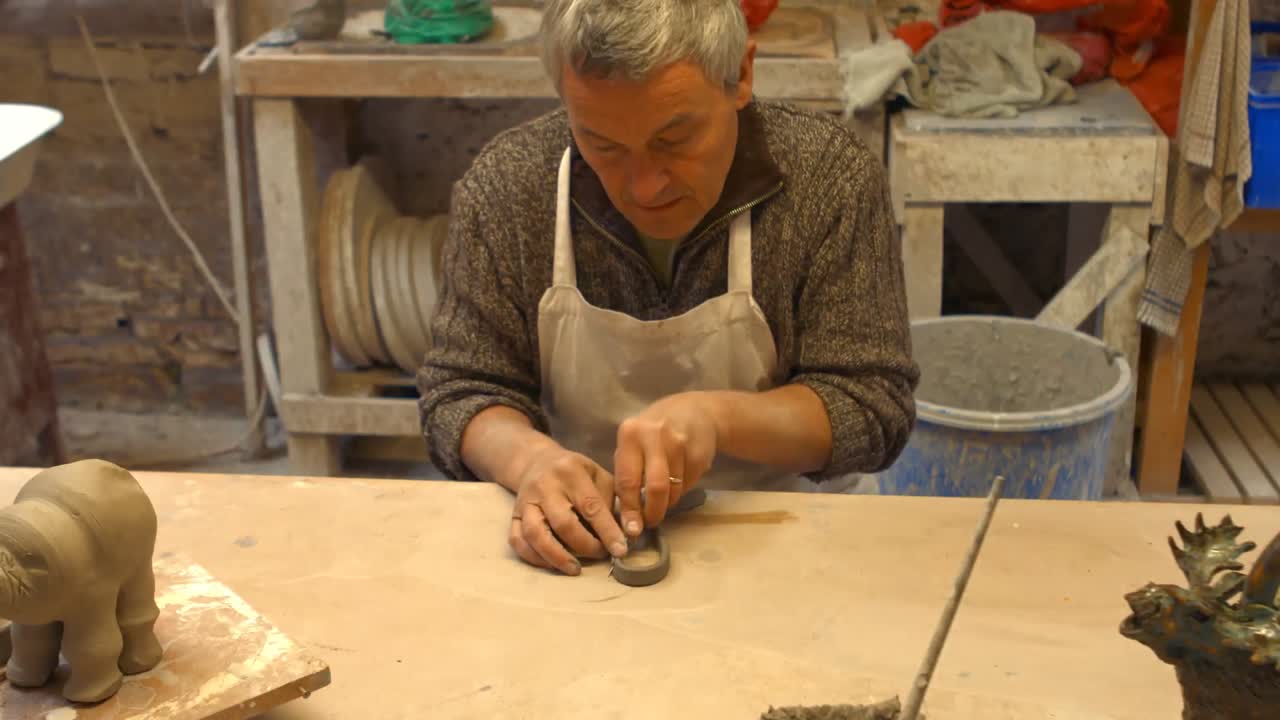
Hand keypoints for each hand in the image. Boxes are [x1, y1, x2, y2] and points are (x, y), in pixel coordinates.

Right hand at [507, 443, 629, 574]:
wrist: (536, 461)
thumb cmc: (575, 472)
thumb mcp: (598, 474)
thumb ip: (612, 501)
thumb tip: (627, 533)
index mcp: (570, 471)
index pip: (591, 506)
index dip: (607, 531)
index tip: (621, 550)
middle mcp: (545, 486)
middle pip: (563, 523)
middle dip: (584, 546)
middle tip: (600, 555)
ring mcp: (525, 501)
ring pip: (535, 534)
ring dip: (557, 557)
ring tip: (575, 569)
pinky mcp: (513, 515)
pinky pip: (518, 541)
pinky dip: (535, 558)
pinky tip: (553, 564)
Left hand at [613, 392, 723, 536]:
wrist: (695, 411)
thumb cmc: (655, 431)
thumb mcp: (634, 441)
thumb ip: (627, 470)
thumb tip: (625, 513)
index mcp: (630, 434)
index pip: (627, 480)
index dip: (629, 509)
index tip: (631, 529)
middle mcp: (654, 435)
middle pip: (654, 488)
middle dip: (653, 512)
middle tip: (651, 521)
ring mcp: (679, 442)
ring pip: (673, 489)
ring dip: (668, 502)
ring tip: (664, 499)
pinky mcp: (699, 452)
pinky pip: (688, 484)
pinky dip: (681, 490)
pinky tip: (678, 480)